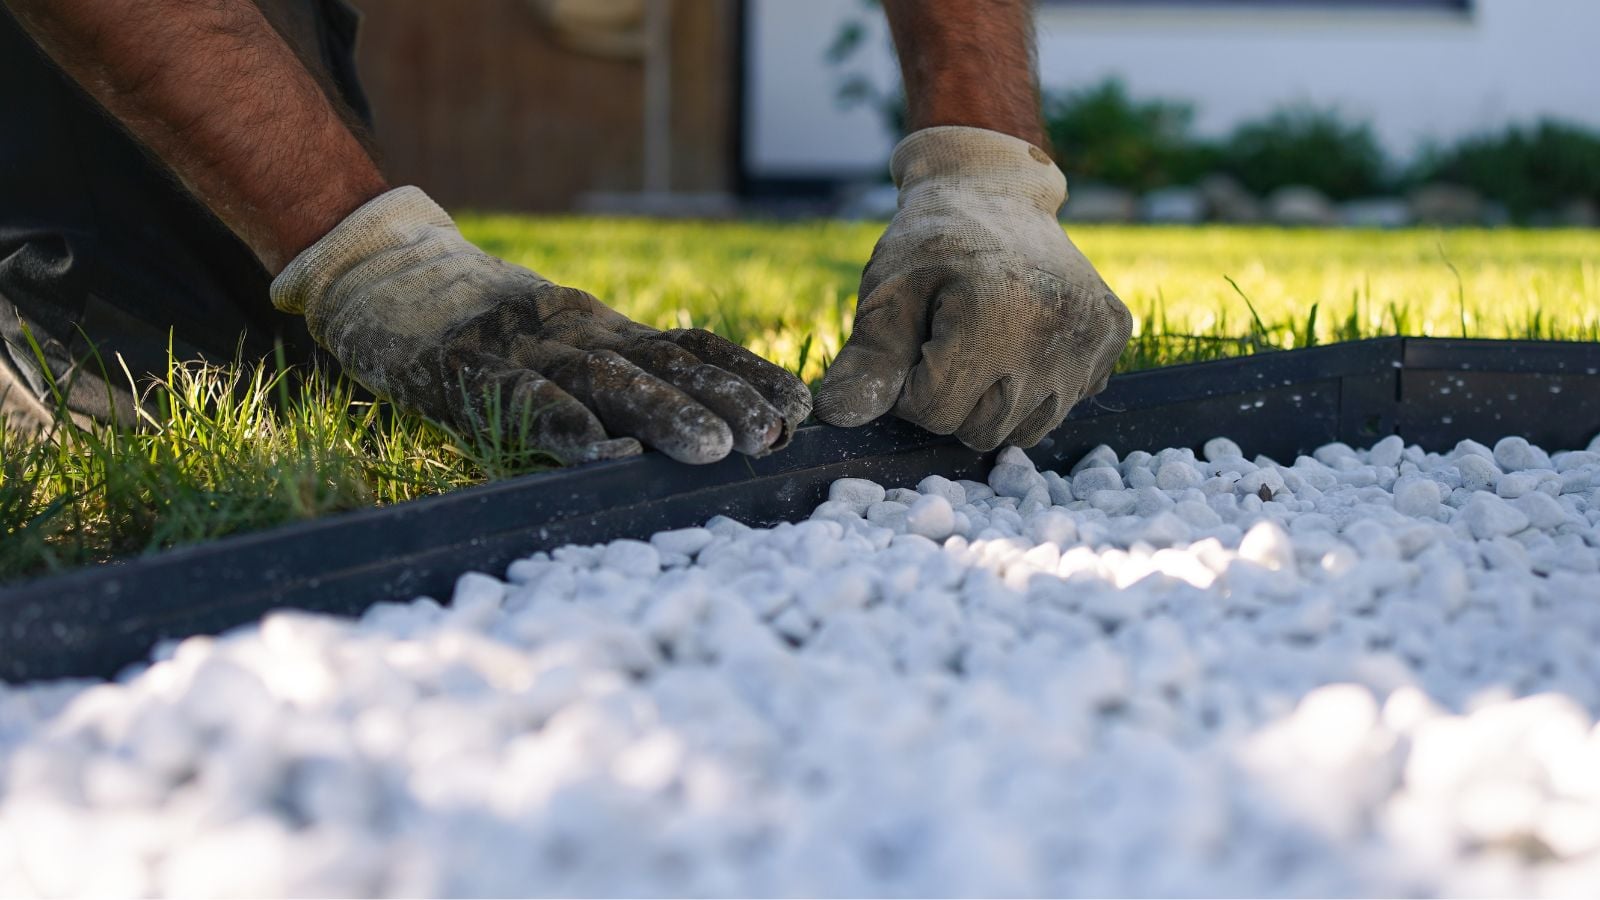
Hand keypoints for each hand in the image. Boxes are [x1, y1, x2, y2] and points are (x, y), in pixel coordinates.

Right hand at [270, 188, 811, 463]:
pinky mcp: (463, 371)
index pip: (689, 347)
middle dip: (726, 399)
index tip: (801, 408)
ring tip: (716, 449)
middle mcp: (574, 332)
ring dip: (665, 415)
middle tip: (776, 436)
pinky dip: (563, 424)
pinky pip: (520, 399)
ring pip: (605, 380)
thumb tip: (690, 434)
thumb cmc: (480, 331)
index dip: (745, 375)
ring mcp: (520, 348)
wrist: (380, 275)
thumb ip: (613, 377)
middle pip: (662, 364)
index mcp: (601, 329)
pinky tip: (602, 452)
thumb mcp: (559, 344)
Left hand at [814, 126, 1131, 450]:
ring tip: (986, 343)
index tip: (914, 344)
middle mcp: (1055, 333)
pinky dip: (1039, 385)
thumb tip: (837, 418)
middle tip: (948, 341)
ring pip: (1026, 429)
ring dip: (996, 402)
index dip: (909, 388)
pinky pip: (1066, 402)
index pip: (934, 412)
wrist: (995, 189)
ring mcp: (1092, 337)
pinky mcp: (1115, 335)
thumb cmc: (932, 242)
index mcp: (994, 317)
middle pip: (982, 429)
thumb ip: (868, 360)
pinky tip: (1025, 337)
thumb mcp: (888, 292)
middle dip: (952, 399)